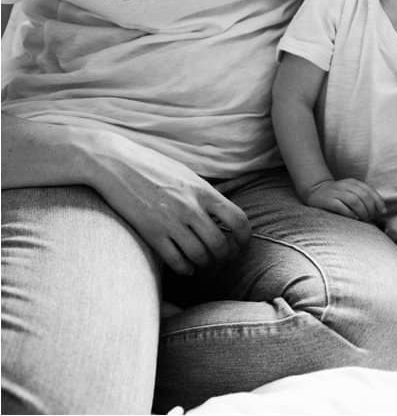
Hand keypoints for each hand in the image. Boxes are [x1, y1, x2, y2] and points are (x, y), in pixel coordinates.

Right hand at [90, 132, 250, 275]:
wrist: (115, 163)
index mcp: (204, 191)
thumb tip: (223, 213)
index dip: (245, 238)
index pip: (238, 220)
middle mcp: (191, 208)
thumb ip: (205, 194)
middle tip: (222, 259)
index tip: (241, 244)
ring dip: (205, 264)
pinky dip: (185, 269)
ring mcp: (171, 222)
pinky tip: (187, 268)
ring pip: (200, 255)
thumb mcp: (187, 175)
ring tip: (204, 264)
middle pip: (221, 244)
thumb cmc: (153, 166)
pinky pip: (175, 260)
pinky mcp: (150, 233)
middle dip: (225, 256)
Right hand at [299, 178, 386, 220]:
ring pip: (354, 200)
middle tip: (371, 217)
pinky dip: (349, 213)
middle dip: (370, 208)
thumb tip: (380, 209)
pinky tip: (354, 218)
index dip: (378, 201)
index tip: (382, 211)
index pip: (369, 190)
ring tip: (364, 218)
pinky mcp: (327, 201)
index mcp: (353, 182)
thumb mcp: (351, 191)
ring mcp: (336, 192)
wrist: (315, 191)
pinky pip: (341, 206)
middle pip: (363, 196)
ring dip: (362, 211)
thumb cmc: (338, 195)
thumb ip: (363, 197)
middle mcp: (345, 185)